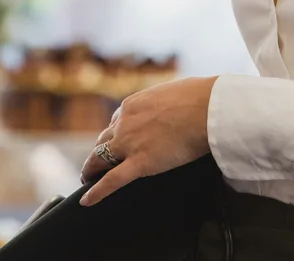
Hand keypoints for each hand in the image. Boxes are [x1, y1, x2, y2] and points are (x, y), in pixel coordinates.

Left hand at [77, 76, 216, 206]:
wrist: (207, 108)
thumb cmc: (199, 98)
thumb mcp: (173, 93)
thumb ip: (164, 103)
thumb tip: (174, 106)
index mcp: (133, 105)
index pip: (117, 122)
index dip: (115, 134)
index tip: (115, 142)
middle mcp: (125, 123)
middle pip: (104, 140)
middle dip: (99, 152)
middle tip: (95, 164)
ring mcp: (129, 143)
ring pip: (100, 158)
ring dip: (92, 169)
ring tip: (87, 179)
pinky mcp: (139, 163)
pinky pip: (112, 181)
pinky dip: (97, 192)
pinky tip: (87, 201)